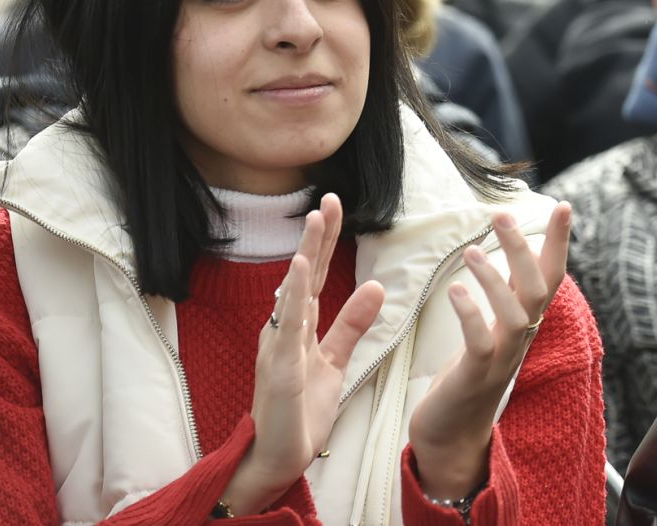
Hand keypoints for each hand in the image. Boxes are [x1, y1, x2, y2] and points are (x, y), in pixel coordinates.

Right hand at [224, 195, 386, 514]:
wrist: (279, 458)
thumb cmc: (301, 412)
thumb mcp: (335, 361)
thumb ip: (352, 324)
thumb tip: (377, 285)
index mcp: (298, 327)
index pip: (315, 275)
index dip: (325, 240)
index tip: (334, 205)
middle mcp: (284, 330)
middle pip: (303, 275)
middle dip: (317, 236)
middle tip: (329, 198)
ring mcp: (279, 347)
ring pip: (294, 292)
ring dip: (306, 254)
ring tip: (316, 219)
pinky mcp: (280, 368)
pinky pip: (287, 327)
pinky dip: (294, 297)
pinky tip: (300, 269)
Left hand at [406, 204, 572, 500]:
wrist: (451, 434)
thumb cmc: (468, 375)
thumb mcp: (492, 328)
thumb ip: (505, 296)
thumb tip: (513, 255)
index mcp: (524, 322)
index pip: (550, 276)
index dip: (558, 243)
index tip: (563, 206)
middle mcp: (521, 338)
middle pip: (538, 290)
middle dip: (524, 250)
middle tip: (502, 215)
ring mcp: (502, 359)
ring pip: (516, 315)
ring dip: (496, 280)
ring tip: (472, 251)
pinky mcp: (476, 377)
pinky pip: (482, 344)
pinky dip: (472, 315)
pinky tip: (456, 290)